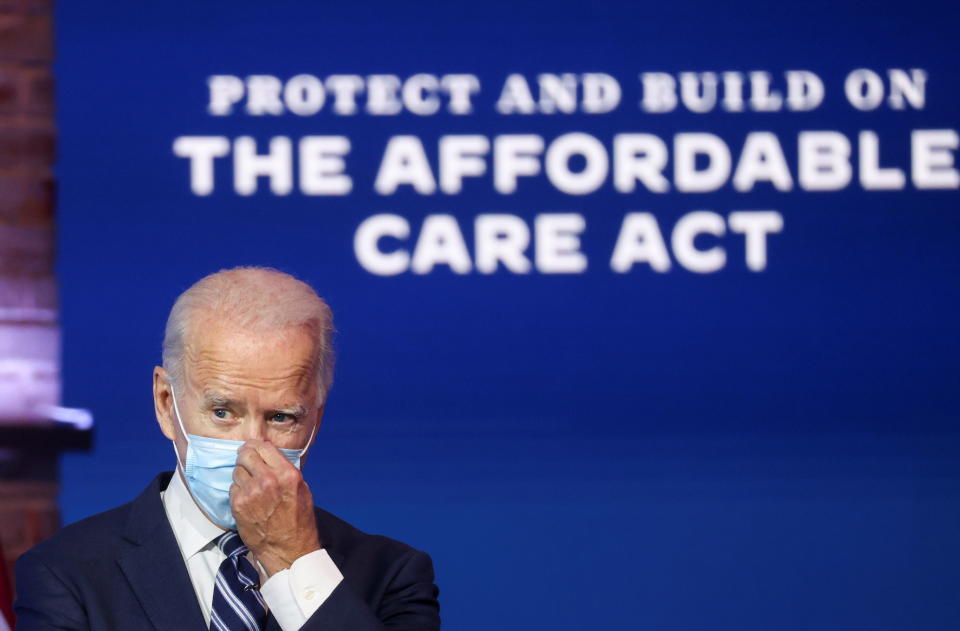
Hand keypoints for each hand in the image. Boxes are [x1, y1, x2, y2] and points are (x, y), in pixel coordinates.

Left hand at [231, 439, 321, 576]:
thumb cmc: (298, 521)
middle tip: (247, 462)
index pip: (263, 446)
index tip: (253, 449)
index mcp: (287, 473)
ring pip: (236, 470)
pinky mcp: (238, 505)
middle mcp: (268, 479)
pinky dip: (238, 491)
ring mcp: (251, 492)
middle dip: (245, 457)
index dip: (256, 446)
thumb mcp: (302, 488)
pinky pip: (232, 488)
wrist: (288, 549)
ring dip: (242, 475)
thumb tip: (269, 455)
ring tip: (252, 486)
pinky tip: (248, 499)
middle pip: (245, 454)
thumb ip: (285, 470)